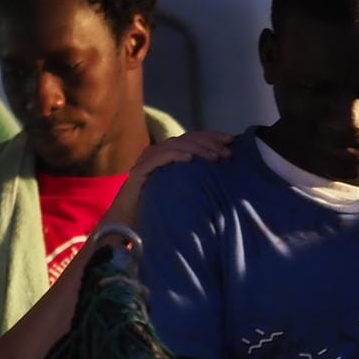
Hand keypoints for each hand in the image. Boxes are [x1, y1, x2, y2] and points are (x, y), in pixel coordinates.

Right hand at [104, 129, 236, 224]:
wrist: (127, 222)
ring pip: (175, 144)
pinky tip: (189, 159)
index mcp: (169, 154)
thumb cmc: (157, 205)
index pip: (193, 138)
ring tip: (214, 157)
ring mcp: (148, 160)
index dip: (212, 136)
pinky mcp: (140, 170)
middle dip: (210, 142)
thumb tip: (223, 172)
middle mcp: (158, 152)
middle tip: (228, 151)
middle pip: (187, 138)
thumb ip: (196, 177)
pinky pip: (159, 157)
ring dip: (197, 148)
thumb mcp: (182, 188)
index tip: (231, 140)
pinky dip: (175, 155)